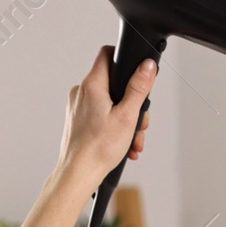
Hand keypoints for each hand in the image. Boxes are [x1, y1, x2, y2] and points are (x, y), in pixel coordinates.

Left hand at [58, 46, 155, 178]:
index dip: (124, 59)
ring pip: (109, 102)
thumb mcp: (127, 116)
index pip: (107, 54)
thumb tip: (147, 66)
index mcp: (92, 85)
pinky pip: (101, 114)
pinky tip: (123, 143)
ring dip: (126, 120)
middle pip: (114, 84)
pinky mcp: (78, 118)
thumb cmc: (98, 149)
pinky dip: (114, 126)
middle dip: (132, 103)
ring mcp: (78, 105)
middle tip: (139, 123)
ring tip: (132, 140)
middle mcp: (81, 91)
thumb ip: (138, 88)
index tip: (137, 73)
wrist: (78, 172)